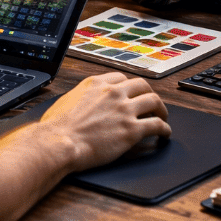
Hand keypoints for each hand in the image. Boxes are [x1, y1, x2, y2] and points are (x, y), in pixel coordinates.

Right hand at [40, 72, 169, 171]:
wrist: (59, 142)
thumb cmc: (56, 127)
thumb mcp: (65, 101)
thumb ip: (78, 97)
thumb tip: (78, 103)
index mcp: (96, 84)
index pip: (121, 77)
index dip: (129, 86)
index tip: (132, 93)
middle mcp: (113, 92)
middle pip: (142, 85)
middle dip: (149, 94)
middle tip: (151, 104)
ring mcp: (124, 110)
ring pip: (154, 101)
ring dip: (161, 109)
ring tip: (162, 117)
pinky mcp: (132, 130)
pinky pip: (157, 125)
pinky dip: (164, 129)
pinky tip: (165, 134)